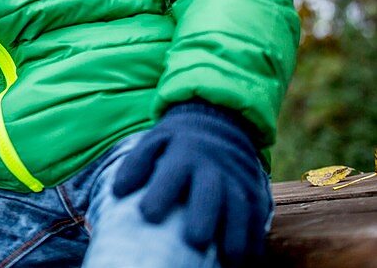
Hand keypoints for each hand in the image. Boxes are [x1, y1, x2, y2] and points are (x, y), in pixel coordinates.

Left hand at [111, 101, 268, 263]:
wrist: (219, 123)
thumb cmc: (177, 143)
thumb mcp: (154, 142)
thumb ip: (136, 164)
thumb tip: (118, 191)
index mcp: (183, 153)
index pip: (171, 173)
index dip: (160, 192)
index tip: (148, 214)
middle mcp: (213, 167)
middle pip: (210, 192)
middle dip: (204, 215)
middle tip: (194, 240)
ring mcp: (237, 179)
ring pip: (240, 207)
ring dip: (236, 235)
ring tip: (229, 261)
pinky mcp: (254, 192)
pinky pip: (258, 217)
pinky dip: (255, 240)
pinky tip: (249, 262)